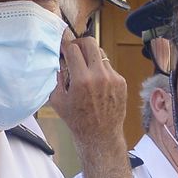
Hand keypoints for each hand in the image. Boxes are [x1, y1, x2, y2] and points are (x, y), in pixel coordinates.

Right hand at [46, 32, 126, 149]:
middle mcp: (99, 76)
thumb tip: (59, 60)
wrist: (100, 135)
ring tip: (84, 67)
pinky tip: (95, 82)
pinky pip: (108, 66)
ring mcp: (113, 78)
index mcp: (81, 80)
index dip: (65, 45)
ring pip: (100, 53)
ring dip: (90, 56)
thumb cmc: (77, 120)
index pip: (73, 49)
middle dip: (79, 42)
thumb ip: (56, 77)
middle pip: (90, 42)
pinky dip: (100, 69)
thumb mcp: (57, 100)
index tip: (63, 45)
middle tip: (74, 49)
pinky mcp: (121, 81)